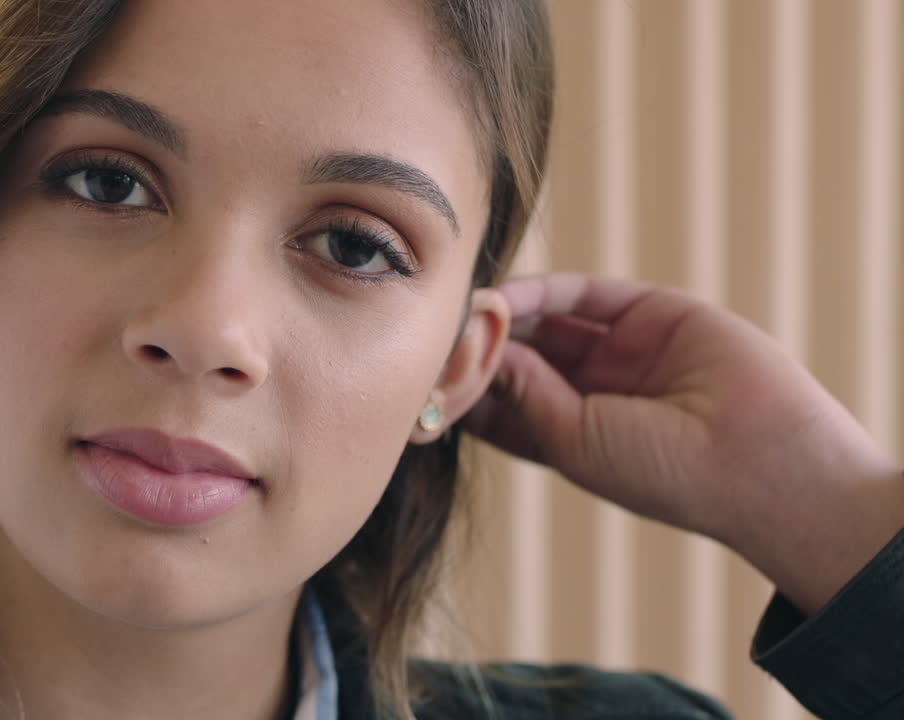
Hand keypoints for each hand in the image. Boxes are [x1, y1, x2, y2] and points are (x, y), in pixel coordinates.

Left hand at [461, 273, 903, 613]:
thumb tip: (479, 350)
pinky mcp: (646, 313)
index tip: (417, 381)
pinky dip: (539, 292)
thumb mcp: (571, 441)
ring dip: (501, 316)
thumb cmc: (660, 473)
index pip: (500, 407)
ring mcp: (618, 351)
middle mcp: (590, 391)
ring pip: (542, 322)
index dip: (461, 392)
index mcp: (569, 436)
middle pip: (516, 359)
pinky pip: (581, 295)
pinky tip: (501, 297)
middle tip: (433, 337)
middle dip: (476, 348)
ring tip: (463, 313)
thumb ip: (522, 392)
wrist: (758, 459)